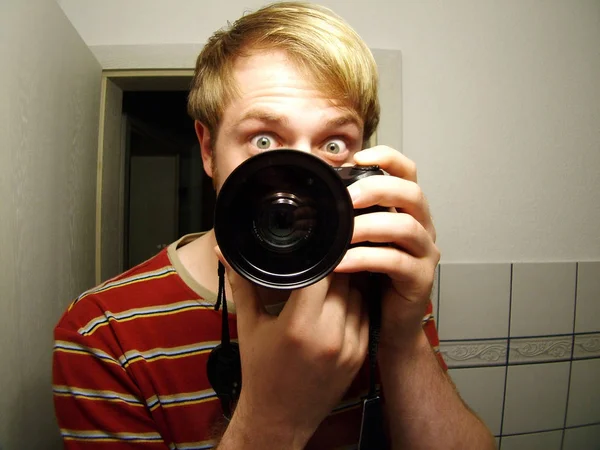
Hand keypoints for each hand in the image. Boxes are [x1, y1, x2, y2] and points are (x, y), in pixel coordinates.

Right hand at [216, 249, 368, 447]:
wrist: (279, 418)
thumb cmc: (259, 371)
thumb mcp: (249, 325)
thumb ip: (242, 283)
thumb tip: (222, 252)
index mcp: (298, 325)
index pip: (321, 274)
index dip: (318, 258)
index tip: (311, 251)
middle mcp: (328, 336)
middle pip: (343, 281)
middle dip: (332, 270)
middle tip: (319, 265)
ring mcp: (349, 347)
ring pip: (358, 295)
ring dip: (346, 286)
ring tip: (327, 286)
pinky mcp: (361, 356)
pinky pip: (365, 315)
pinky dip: (354, 306)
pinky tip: (337, 307)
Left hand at [335, 146, 439, 348]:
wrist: (387, 324)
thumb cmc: (370, 278)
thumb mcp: (358, 240)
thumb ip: (349, 216)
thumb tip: (315, 193)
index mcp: (406, 210)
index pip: (407, 172)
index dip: (387, 158)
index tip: (359, 157)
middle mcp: (421, 227)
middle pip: (412, 194)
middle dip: (378, 189)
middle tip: (348, 198)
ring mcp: (424, 253)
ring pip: (407, 227)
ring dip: (370, 226)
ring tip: (342, 234)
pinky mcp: (420, 280)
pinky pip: (396, 262)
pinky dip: (365, 259)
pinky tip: (341, 263)